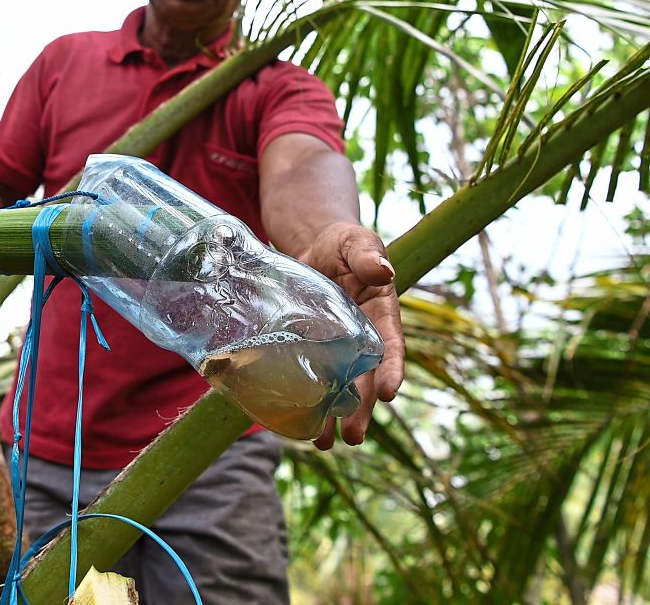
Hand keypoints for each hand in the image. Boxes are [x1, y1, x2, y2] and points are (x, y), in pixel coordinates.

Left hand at [295, 222, 403, 449]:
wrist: (314, 246)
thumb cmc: (344, 244)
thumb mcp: (358, 243)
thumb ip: (368, 256)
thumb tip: (383, 271)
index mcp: (382, 315)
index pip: (392, 346)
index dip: (392, 369)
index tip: (390, 393)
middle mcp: (363, 339)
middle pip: (365, 380)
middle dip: (361, 409)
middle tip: (354, 436)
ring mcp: (336, 347)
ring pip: (339, 387)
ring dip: (333, 416)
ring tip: (324, 442)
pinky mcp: (310, 347)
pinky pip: (311, 377)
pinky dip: (305, 399)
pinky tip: (294, 421)